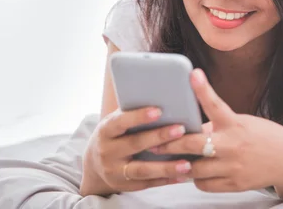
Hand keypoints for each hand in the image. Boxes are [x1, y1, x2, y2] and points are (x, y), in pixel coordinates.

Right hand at [81, 106, 197, 195]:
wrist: (95, 164)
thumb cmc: (114, 135)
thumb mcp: (115, 123)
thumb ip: (131, 113)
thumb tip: (161, 98)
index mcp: (105, 131)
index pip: (121, 122)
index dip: (138, 117)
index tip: (158, 110)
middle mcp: (108, 152)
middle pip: (135, 144)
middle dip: (159, 137)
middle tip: (181, 129)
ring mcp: (116, 171)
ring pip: (143, 170)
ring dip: (166, 167)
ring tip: (187, 163)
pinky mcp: (126, 185)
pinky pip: (149, 183)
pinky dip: (167, 180)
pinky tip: (184, 175)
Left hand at [152, 68, 282, 192]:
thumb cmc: (262, 137)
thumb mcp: (242, 123)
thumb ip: (218, 125)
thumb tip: (191, 129)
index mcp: (235, 124)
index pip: (216, 104)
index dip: (203, 89)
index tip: (193, 74)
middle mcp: (233, 146)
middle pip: (193, 144)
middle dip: (169, 144)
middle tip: (153, 141)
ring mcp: (233, 167)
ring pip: (194, 169)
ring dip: (180, 164)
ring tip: (170, 159)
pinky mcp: (235, 185)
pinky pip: (204, 184)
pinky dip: (196, 178)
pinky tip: (193, 172)